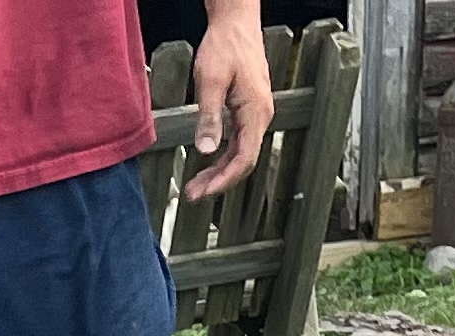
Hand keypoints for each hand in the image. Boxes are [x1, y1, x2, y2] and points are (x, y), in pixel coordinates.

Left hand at [184, 5, 275, 198]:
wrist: (236, 22)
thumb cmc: (226, 45)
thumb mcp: (211, 81)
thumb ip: (209, 116)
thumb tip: (205, 149)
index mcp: (255, 112)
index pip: (244, 159)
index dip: (223, 180)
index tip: (203, 192)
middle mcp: (261, 115)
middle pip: (243, 161)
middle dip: (218, 181)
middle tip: (193, 194)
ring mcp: (256, 113)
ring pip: (241, 153)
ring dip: (219, 171)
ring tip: (196, 184)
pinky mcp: (249, 109)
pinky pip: (239, 141)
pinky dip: (223, 157)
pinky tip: (208, 163)